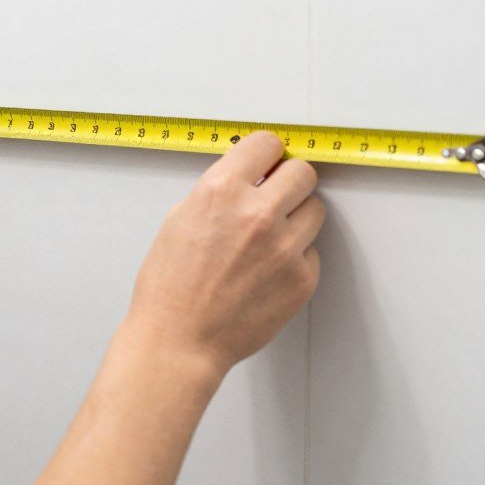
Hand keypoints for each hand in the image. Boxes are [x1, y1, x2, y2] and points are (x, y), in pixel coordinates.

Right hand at [126, 131, 323, 375]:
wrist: (179, 341)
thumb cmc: (169, 287)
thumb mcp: (179, 219)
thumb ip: (217, 192)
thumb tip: (247, 178)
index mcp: (221, 191)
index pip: (266, 143)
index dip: (266, 154)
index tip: (266, 163)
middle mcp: (258, 213)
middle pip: (303, 172)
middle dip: (288, 181)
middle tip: (275, 198)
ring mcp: (285, 247)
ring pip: (315, 210)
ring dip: (296, 217)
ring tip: (269, 239)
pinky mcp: (302, 279)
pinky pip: (311, 251)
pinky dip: (294, 257)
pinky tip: (266, 272)